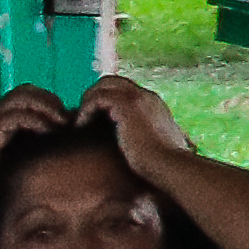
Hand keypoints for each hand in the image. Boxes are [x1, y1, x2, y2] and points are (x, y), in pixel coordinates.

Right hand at [0, 83, 69, 190]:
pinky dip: (37, 121)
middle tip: (69, 120)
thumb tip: (60, 141)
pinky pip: (18, 115)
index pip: (27, 95)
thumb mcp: (13, 159)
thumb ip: (30, 147)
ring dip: (48, 108)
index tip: (66, 121)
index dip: (49, 103)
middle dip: (52, 102)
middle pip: (27, 91)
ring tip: (62, 124)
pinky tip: (48, 134)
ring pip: (24, 97)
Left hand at [80, 68, 194, 178]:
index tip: (93, 119)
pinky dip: (86, 110)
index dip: (106, 101)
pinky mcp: (127, 106)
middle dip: (95, 95)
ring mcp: (138, 98)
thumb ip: (143, 140)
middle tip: (83, 117)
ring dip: (88, 101)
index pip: (125, 90)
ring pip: (103, 84)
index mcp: (153, 105)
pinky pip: (97, 97)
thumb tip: (136, 149)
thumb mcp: (152, 148)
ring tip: (80, 122)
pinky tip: (80, 127)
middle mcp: (147, 96)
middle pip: (112, 81)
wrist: (169, 166)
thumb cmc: (161, 166)